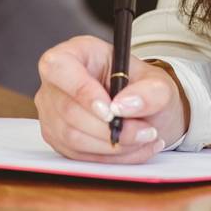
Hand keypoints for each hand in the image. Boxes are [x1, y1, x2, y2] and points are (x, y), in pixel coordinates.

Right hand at [35, 35, 187, 163]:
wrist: (146, 113)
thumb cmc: (145, 89)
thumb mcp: (159, 83)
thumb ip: (149, 91)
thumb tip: (124, 106)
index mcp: (78, 52)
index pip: (59, 66)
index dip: (81, 90)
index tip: (110, 110)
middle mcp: (57, 81)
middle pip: (67, 109)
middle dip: (108, 128)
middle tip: (145, 131)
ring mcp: (52, 111)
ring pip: (71, 137)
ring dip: (112, 145)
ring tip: (143, 139)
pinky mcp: (57, 137)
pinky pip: (77, 155)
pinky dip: (110, 158)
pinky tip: (133, 149)